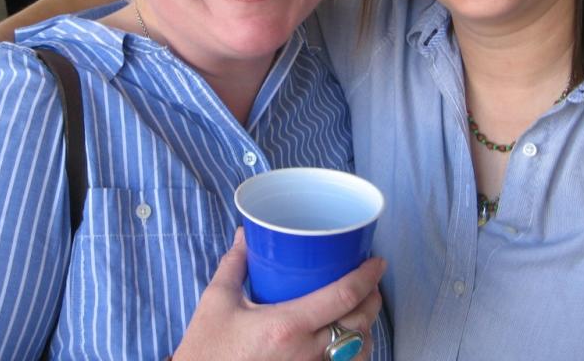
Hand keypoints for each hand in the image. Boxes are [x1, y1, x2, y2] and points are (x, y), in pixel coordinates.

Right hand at [174, 229, 384, 360]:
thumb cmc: (206, 351)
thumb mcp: (217, 303)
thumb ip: (235, 265)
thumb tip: (247, 235)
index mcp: (286, 325)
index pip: (342, 296)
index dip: (367, 276)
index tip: (378, 261)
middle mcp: (306, 353)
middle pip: (360, 324)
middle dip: (373, 299)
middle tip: (371, 282)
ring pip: (359, 352)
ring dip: (367, 329)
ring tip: (363, 311)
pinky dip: (356, 355)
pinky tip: (349, 343)